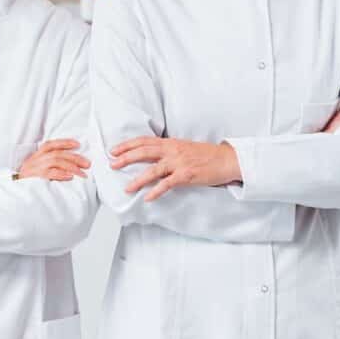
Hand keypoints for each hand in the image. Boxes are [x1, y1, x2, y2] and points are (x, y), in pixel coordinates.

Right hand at [17, 139, 89, 180]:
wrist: (12, 194)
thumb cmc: (27, 183)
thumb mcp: (36, 171)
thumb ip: (49, 167)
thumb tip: (70, 168)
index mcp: (35, 157)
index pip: (50, 145)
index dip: (64, 142)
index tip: (77, 144)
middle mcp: (34, 160)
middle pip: (56, 153)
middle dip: (74, 157)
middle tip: (87, 164)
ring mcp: (34, 169)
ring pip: (55, 161)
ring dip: (71, 166)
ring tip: (82, 173)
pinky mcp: (34, 178)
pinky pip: (49, 173)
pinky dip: (61, 174)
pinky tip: (70, 177)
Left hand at [110, 137, 239, 201]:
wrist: (227, 160)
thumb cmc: (206, 155)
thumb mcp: (184, 147)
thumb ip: (168, 150)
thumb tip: (151, 155)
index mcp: (171, 143)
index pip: (144, 141)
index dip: (127, 145)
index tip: (114, 150)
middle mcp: (173, 150)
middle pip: (144, 152)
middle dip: (126, 158)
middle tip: (112, 164)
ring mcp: (179, 162)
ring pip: (153, 170)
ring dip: (138, 179)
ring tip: (127, 188)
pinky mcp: (187, 175)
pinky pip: (168, 184)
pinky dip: (156, 191)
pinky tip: (148, 197)